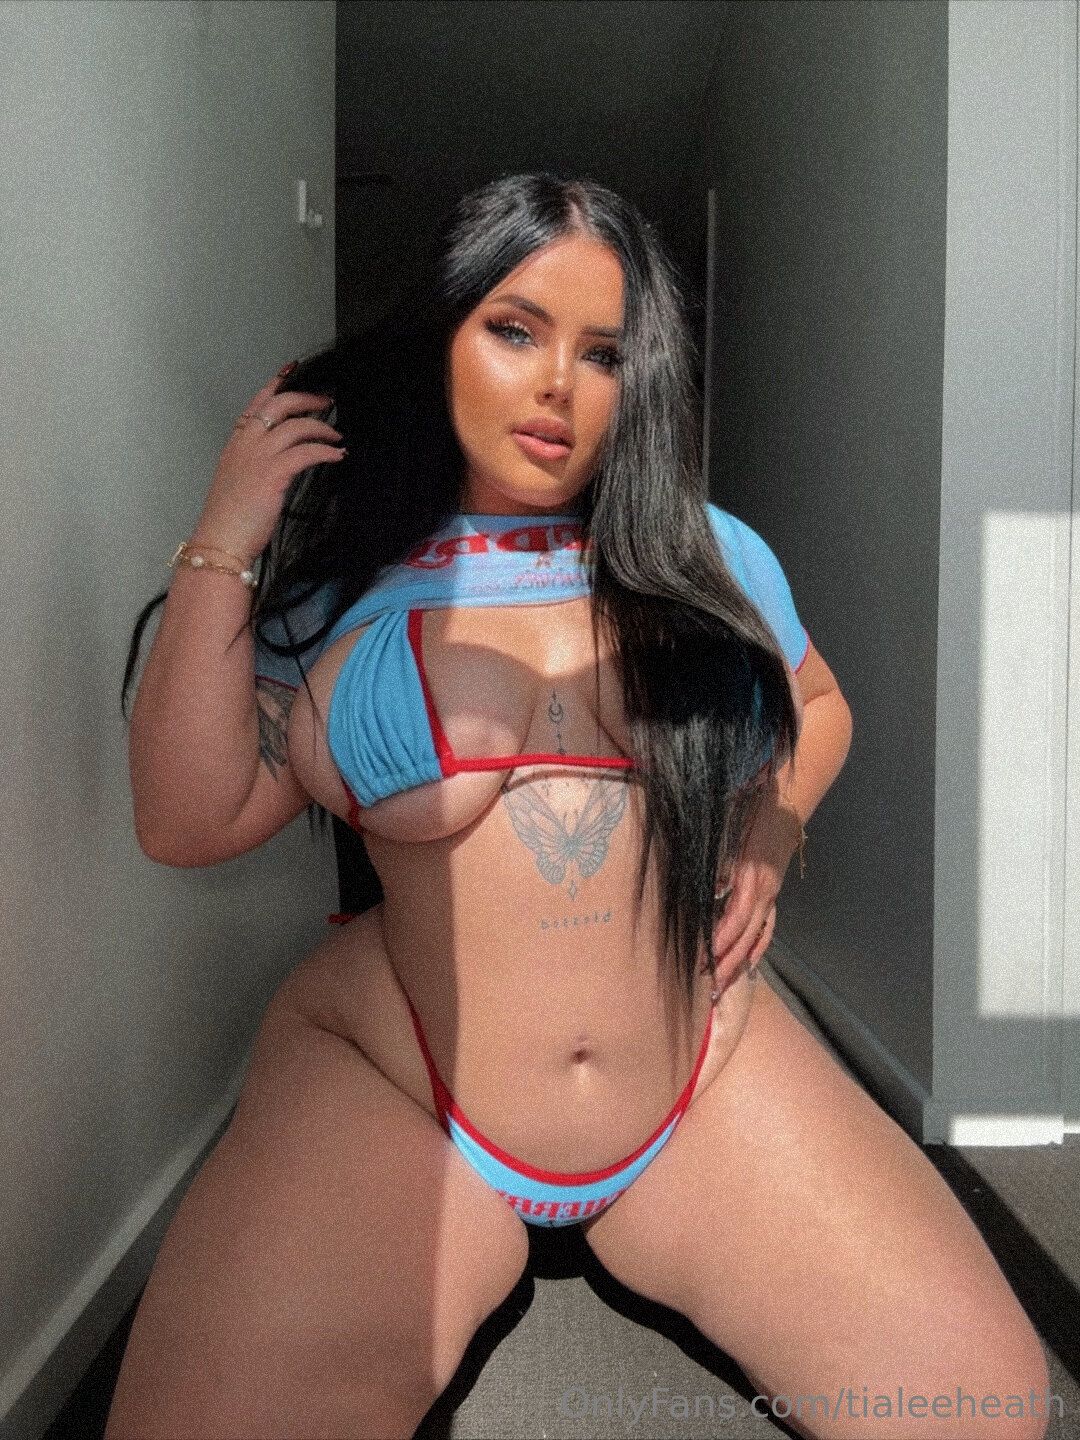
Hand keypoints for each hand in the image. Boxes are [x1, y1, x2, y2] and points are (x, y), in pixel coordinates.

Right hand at [193, 367, 345, 559]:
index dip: (276, 384)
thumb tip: (284, 458)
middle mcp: (246, 443)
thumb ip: (257, 463)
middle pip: (280, 404)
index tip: (293, 371)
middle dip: (307, 399)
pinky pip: (306, 452)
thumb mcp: (239, 481)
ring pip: (296, 426)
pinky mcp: (273, 473)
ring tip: (337, 437)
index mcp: (236, 443)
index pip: (258, 403)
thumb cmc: (231, 519)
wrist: (221, 540)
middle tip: (327, 403)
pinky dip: (325, 451)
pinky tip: (337, 456)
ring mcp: (258, 456)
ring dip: (322, 429)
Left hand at [705, 801, 800, 996]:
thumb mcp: (727, 838)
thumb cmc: (750, 818)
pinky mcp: (773, 895)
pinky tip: (748, 964)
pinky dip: (758, 948)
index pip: (734, 921)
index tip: (701, 961)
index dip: (718, 943)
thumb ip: (716, 867)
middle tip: (708, 987)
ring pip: (758, 938)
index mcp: (752, 880)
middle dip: (727, 964)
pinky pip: (768, 928)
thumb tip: (705, 894)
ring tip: (723, 985)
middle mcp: (765, 894)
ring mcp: (772, 896)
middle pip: (746, 938)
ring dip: (740, 963)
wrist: (783, 808)